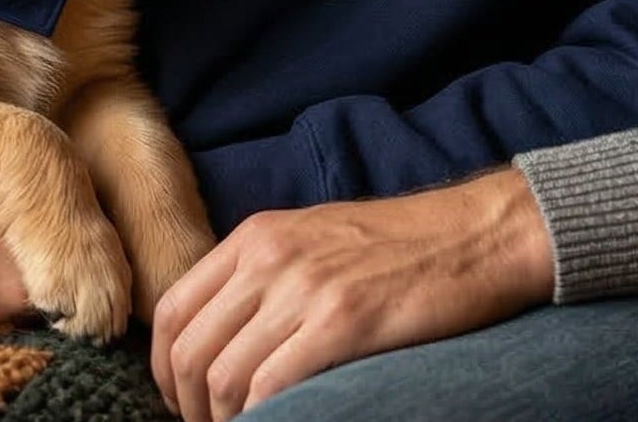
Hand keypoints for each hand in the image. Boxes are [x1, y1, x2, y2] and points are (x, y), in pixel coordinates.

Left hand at [150, 168, 553, 421]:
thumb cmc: (398, 247)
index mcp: (256, 235)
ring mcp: (304, 287)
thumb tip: (221, 338)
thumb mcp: (312, 241)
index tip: (183, 404)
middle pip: (189, 350)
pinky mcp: (342, 321)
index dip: (165, 370)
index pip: (172, 310)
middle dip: (189, 408)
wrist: (473, 234)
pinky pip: (271, 387)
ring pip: (222, 376)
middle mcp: (269, 256)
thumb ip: (263, 277)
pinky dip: (263, 419)